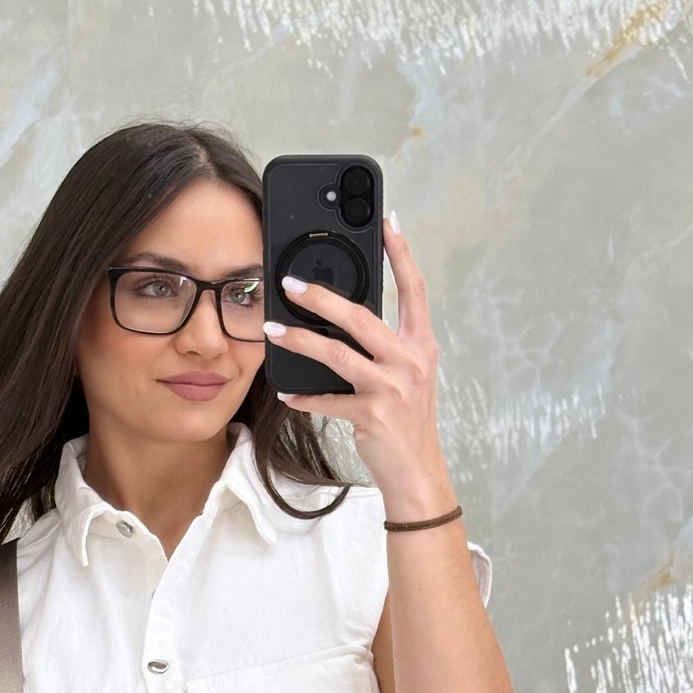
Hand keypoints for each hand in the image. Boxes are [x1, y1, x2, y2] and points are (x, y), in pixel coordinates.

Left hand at [261, 213, 448, 501]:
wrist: (417, 473)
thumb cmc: (407, 421)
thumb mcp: (407, 376)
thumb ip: (386, 345)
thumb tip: (346, 315)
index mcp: (421, 345)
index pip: (414, 289)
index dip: (401, 253)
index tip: (388, 220)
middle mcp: (410, 361)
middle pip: (362, 316)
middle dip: (322, 297)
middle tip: (289, 284)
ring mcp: (392, 388)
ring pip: (337, 353)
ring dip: (299, 340)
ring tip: (272, 330)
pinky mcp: (372, 414)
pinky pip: (327, 400)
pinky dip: (304, 396)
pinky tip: (286, 391)